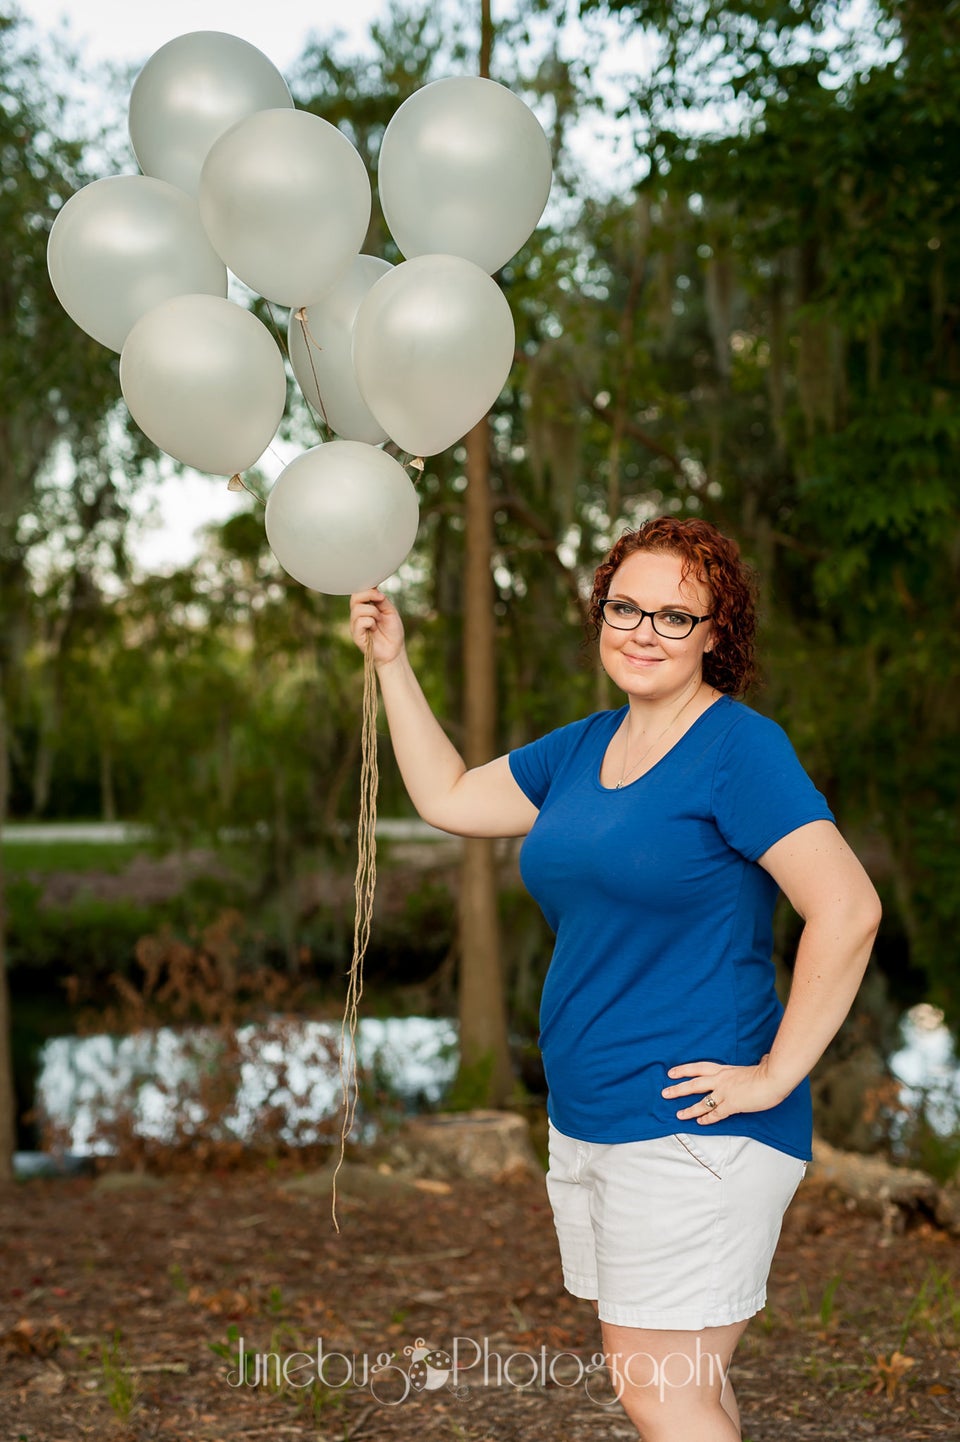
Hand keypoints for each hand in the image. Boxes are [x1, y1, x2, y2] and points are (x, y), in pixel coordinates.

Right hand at [349, 589, 405, 666]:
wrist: (395, 650)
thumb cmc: (393, 632)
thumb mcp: (390, 611)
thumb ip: (381, 600)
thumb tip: (374, 588)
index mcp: (365, 607)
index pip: (358, 592)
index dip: (368, 589)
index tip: (381, 595)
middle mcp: (358, 615)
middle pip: (354, 597)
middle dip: (369, 595)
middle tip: (381, 600)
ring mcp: (355, 625)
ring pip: (357, 609)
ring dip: (372, 612)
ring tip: (379, 619)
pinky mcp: (356, 635)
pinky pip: (359, 622)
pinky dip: (370, 622)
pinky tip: (374, 628)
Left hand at [660, 1054, 786, 1125]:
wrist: (774, 1078)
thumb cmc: (771, 1069)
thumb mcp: (760, 1062)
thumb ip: (758, 1061)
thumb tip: (765, 1058)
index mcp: (725, 1069)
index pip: (699, 1067)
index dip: (684, 1069)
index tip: (672, 1072)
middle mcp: (721, 1079)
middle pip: (694, 1084)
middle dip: (678, 1089)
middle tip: (665, 1093)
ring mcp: (725, 1092)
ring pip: (701, 1102)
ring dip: (689, 1109)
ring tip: (678, 1114)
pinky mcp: (732, 1104)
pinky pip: (715, 1114)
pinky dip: (707, 1119)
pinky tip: (700, 1123)